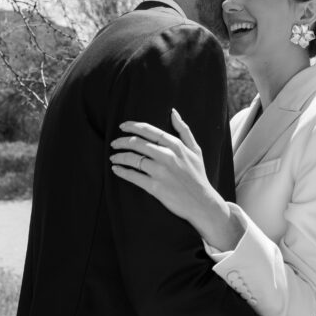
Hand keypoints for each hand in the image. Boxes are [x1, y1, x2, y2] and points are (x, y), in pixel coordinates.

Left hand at [110, 110, 240, 247]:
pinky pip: (133, 176)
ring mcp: (160, 171)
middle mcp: (167, 156)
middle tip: (114, 143)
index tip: (122, 126)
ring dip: (119, 157)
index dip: (133, 126)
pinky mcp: (155, 187)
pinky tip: (116, 169)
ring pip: (133, 159)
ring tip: (113, 158)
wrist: (202, 203)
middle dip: (121, 141)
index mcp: (176, 145)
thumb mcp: (195, 150)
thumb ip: (184, 130)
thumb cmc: (198, 176)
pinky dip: (122, 172)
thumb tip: (173, 112)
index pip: (149, 131)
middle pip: (137, 143)